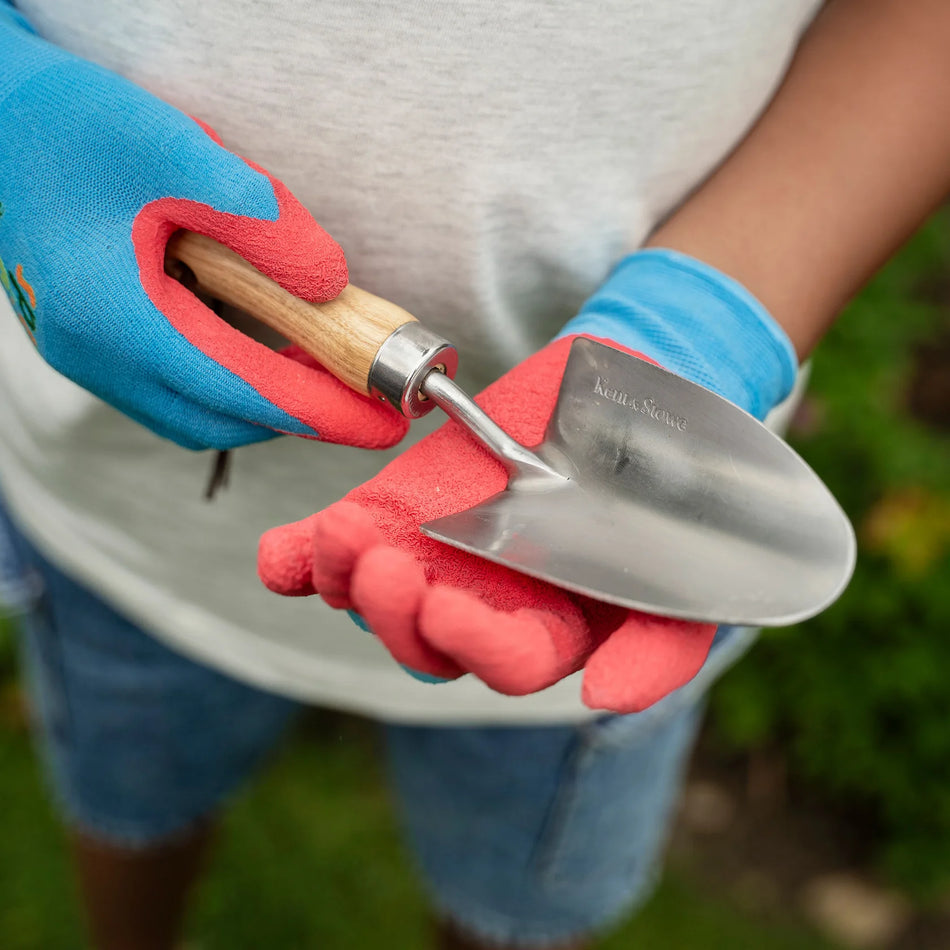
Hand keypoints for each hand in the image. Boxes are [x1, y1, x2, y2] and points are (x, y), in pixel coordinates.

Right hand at [0, 11, 405, 450]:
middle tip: (364, 394)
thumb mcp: (177, 150)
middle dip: (298, 416)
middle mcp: (96, 355)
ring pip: (194, 414)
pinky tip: (266, 345)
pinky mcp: (95, 347)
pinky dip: (230, 383)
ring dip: (263, 404)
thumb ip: (262, 221)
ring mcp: (89, 358)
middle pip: (216, 419)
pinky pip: (173, 390)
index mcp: (113, 315)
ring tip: (324, 368)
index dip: (317, 410)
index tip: (383, 424)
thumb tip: (332, 285)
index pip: (237, 388)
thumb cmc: (76, 125)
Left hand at [259, 253, 797, 711]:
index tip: (444, 608)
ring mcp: (432, 557)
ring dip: (345, 579)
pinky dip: (299, 558)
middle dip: (397, 615)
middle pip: (425, 644)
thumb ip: (657, 637)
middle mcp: (484, 602)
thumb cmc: (657, 470)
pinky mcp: (391, 514)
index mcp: (551, 625)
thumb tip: (603, 697)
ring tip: (343, 535)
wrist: (617, 388)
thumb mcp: (683, 557)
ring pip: (374, 599)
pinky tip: (282, 554)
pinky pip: (332, 552)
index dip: (473, 645)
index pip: (505, 664)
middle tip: (386, 568)